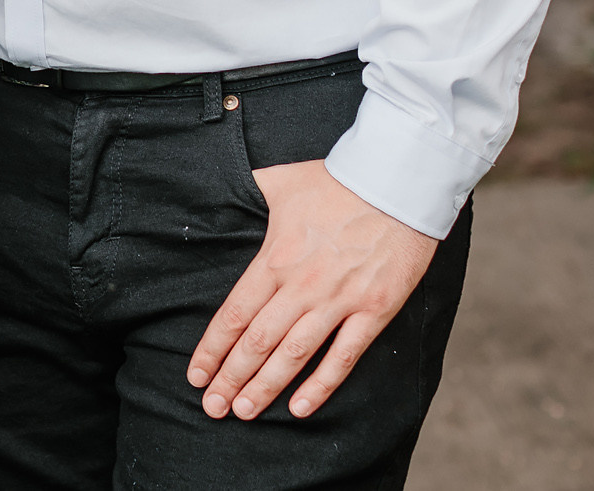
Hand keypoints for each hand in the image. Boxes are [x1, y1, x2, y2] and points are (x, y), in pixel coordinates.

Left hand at [187, 160, 439, 420]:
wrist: (396, 182)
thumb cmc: (337, 181)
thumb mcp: (281, 181)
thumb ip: (250, 190)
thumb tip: (221, 183)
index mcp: (275, 258)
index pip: (235, 313)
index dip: (213, 348)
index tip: (197, 375)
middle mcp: (301, 285)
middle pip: (257, 342)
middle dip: (231, 377)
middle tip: (213, 407)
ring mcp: (339, 300)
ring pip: (293, 354)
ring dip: (265, 387)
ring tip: (243, 412)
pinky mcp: (374, 310)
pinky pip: (344, 356)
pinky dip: (321, 385)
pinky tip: (300, 408)